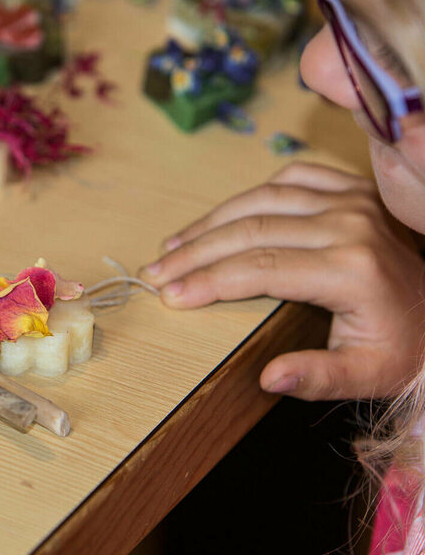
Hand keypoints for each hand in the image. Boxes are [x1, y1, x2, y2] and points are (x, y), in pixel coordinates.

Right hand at [139, 162, 424, 400]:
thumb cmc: (405, 346)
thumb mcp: (369, 375)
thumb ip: (319, 377)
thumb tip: (268, 377)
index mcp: (351, 269)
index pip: (259, 268)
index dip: (207, 280)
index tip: (168, 295)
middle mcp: (350, 223)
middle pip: (251, 228)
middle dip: (195, 251)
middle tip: (155, 271)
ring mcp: (352, 200)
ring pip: (263, 197)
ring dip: (211, 220)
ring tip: (173, 244)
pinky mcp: (353, 190)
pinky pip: (292, 177)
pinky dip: (251, 193)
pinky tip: (222, 215)